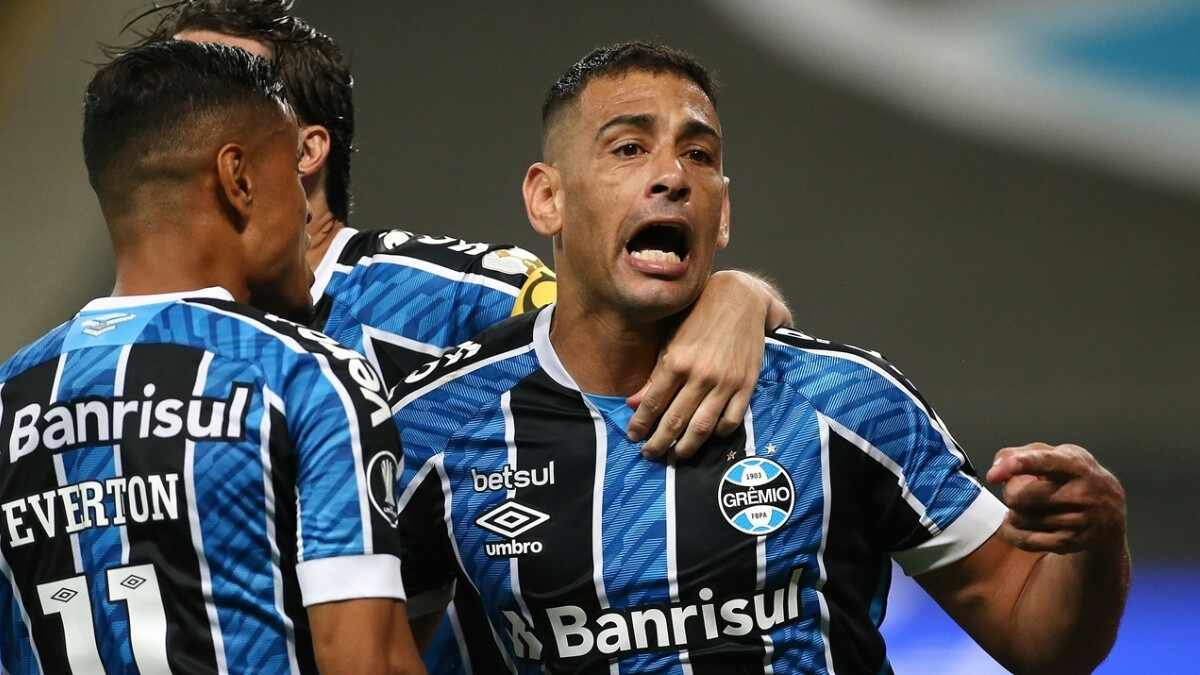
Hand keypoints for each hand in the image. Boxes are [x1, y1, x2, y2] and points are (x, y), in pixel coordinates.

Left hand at [627, 271, 771, 458]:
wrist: (740, 300)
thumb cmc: (699, 317)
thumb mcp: (671, 341)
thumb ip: (654, 376)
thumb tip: (634, 403)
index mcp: (677, 361)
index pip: (652, 403)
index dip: (641, 424)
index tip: (633, 437)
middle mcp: (700, 375)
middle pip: (675, 421)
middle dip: (659, 443)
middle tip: (650, 455)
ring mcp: (725, 383)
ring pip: (702, 428)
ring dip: (686, 447)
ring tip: (676, 455)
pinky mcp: (746, 385)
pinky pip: (731, 420)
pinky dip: (718, 434)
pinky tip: (707, 437)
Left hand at [986, 442, 1125, 553]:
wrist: (1109, 513)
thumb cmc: (1072, 477)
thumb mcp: (1054, 455)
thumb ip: (1018, 454)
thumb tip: (996, 473)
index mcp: (1075, 464)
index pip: (1045, 462)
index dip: (1021, 464)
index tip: (994, 474)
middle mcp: (1081, 493)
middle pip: (1018, 496)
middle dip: (1011, 491)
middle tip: (1022, 489)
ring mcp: (1078, 520)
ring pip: (1018, 518)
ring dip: (1014, 512)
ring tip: (1030, 506)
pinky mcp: (1071, 542)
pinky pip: (1023, 540)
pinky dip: (1013, 531)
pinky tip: (1020, 524)